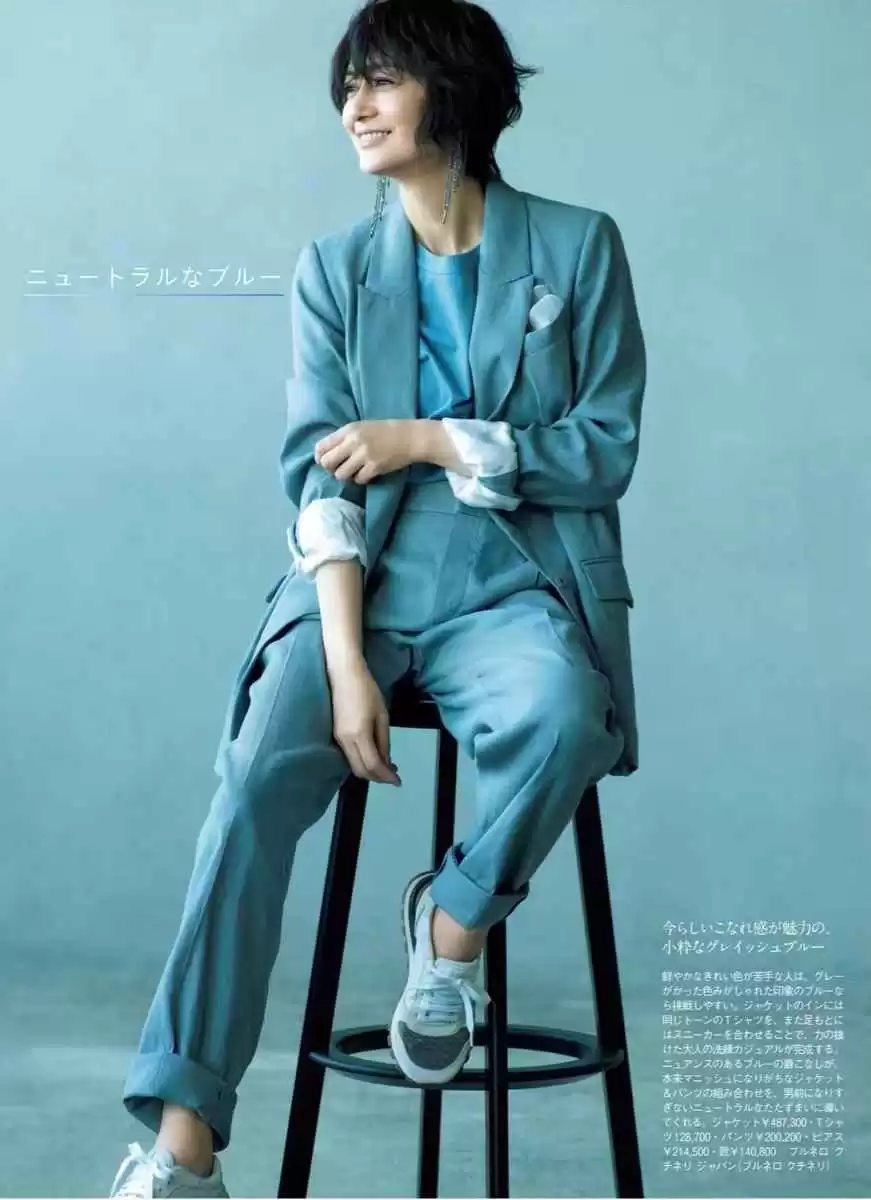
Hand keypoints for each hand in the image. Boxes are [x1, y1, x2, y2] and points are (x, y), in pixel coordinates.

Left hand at [314, 419, 418, 483]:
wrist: (409, 437)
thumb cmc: (385, 431)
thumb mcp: (362, 427)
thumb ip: (344, 437)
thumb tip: (327, 453)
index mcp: (348, 430)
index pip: (321, 446)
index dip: (320, 457)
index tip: (326, 462)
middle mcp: (353, 441)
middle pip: (327, 462)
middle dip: (331, 469)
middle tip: (340, 468)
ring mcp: (364, 455)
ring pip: (341, 474)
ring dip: (346, 476)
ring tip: (354, 472)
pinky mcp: (375, 467)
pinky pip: (358, 480)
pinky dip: (361, 479)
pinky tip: (367, 473)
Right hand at [327, 659, 401, 786]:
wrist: (343, 674)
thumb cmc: (367, 690)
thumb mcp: (382, 715)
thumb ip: (384, 741)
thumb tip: (386, 762)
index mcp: (359, 735)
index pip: (373, 765)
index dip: (386, 776)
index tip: (398, 781)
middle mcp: (345, 741)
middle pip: (360, 771)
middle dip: (377, 777)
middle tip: (393, 776)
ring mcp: (338, 739)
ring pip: (353, 765)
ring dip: (370, 771)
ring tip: (386, 767)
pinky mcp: (335, 735)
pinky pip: (349, 757)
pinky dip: (362, 762)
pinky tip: (372, 756)